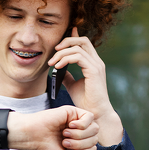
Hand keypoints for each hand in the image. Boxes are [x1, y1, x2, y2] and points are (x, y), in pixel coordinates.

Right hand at [0, 106, 101, 149]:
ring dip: (81, 135)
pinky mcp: (72, 112)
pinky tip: (69, 127)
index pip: (93, 148)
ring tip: (66, 135)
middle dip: (82, 144)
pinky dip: (82, 125)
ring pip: (94, 128)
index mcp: (75, 143)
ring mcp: (75, 121)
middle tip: (66, 143)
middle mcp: (77, 132)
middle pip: (95, 139)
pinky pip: (90, 117)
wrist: (31, 137)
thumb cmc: (43, 149)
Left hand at [49, 27, 122, 145]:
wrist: (94, 112)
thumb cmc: (85, 101)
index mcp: (93, 63)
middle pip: (83, 40)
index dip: (73, 37)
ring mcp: (97, 65)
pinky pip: (78, 57)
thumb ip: (67, 75)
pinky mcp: (94, 71)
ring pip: (78, 48)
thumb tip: (58, 69)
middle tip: (54, 50)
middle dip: (66, 41)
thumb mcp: (72, 85)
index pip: (84, 44)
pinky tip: (58, 66)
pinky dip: (66, 59)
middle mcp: (97, 62)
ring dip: (62, 53)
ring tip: (52, 63)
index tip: (61, 38)